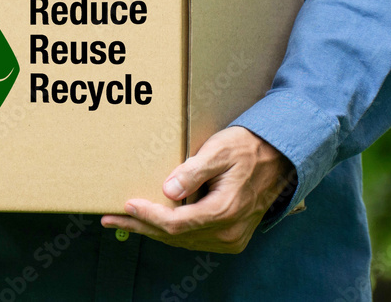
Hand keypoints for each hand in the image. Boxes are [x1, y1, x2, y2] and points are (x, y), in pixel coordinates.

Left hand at [101, 126, 294, 253]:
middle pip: (174, 236)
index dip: (147, 216)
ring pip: (182, 240)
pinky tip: (152, 223)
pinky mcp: (230, 237)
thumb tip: (167, 190)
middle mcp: (227, 232)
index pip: (175, 223)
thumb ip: (192, 172)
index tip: (125, 204)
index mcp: (224, 211)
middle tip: (110, 219)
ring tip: (123, 221)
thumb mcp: (218, 152)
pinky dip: (170, 233)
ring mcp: (230, 238)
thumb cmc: (246, 149)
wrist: (280, 159)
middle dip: (140, 227)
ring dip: (152, 231)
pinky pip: (193, 239)